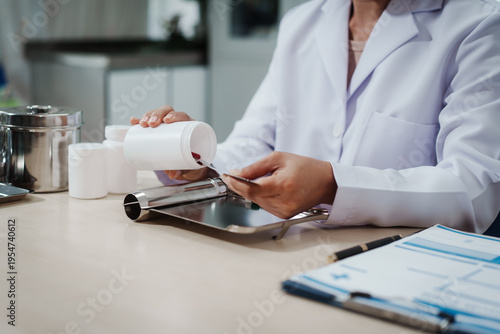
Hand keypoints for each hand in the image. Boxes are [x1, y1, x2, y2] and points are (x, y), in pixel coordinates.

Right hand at [130, 105, 207, 180]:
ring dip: (148, 116)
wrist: (188, 164)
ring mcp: (165, 125)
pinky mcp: (156, 130)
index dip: (174, 115)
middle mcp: (177, 122)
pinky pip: (147, 122)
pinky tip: (134, 121)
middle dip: (158, 114)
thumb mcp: (189, 165)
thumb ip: (183, 169)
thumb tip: (173, 174)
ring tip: (142, 124)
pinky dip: (139, 121)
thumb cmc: (191, 161)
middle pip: (167, 111)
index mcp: (189, 127)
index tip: (167, 120)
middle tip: (152, 124)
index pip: (182, 116)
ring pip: (157, 114)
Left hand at [222, 152, 336, 218]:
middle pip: (252, 197)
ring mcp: (285, 211)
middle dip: (240, 187)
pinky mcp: (285, 215)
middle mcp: (284, 201)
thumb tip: (237, 173)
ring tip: (254, 180)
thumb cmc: (305, 167)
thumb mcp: (279, 158)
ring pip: (257, 202)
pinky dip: (261, 198)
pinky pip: (265, 206)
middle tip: (233, 177)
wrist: (325, 182)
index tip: (227, 176)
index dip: (236, 184)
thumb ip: (256, 167)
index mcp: (283, 185)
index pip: (252, 189)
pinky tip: (266, 189)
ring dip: (251, 192)